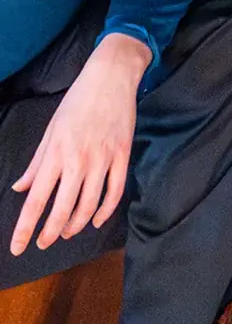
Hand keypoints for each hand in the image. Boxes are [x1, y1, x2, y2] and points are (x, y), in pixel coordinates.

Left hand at [10, 33, 149, 256]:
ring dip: (75, 225)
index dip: (25, 228)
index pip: (36, 200)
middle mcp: (78, 160)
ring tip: (66, 232)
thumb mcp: (51, 129)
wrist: (112, 76)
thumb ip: (36, 163)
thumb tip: (21, 188)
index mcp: (56, 153)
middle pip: (63, 209)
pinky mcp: (122, 155)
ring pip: (89, 205)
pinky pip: (115, 192)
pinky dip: (105, 211)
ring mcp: (103, 159)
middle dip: (51, 233)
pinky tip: (95, 220)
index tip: (17, 247)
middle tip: (43, 243)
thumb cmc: (77, 100)